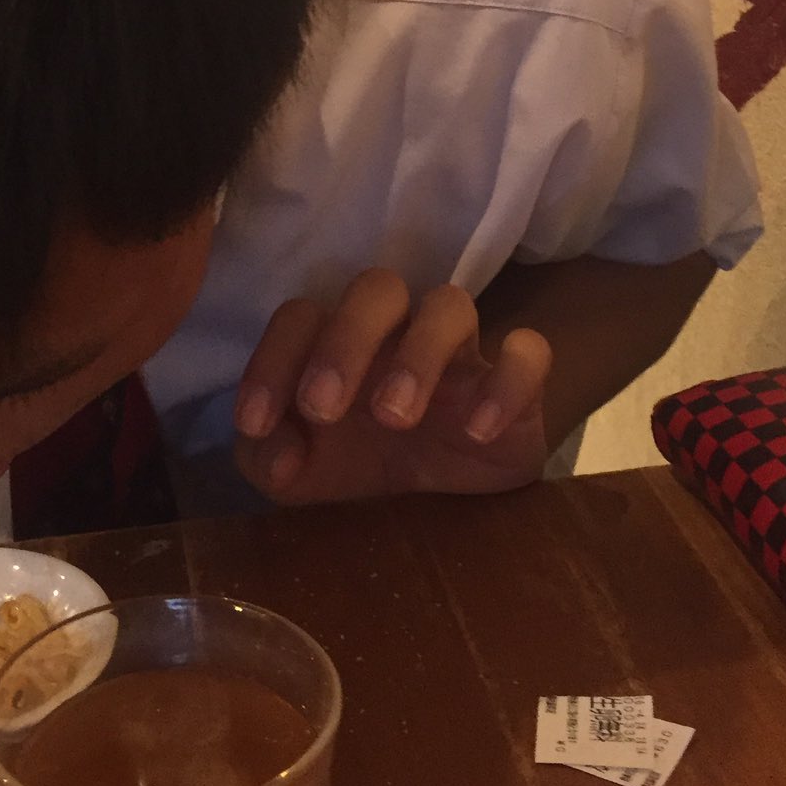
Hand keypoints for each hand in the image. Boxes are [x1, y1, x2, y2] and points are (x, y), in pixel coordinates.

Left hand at [234, 272, 551, 502]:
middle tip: (324, 409)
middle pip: (375, 289)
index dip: (272, 361)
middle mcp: (396, 330)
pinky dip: (508, 380)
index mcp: (336, 339)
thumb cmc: (358, 460)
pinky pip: (529, 353)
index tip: (256, 423)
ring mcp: (459, 351)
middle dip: (345, 341)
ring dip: (419, 354)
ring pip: (449, 305)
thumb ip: (266, 457)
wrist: (444, 496)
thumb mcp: (297, 474)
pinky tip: (478, 429)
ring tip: (396, 417)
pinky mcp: (517, 381)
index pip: (300, 316)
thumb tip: (272, 449)